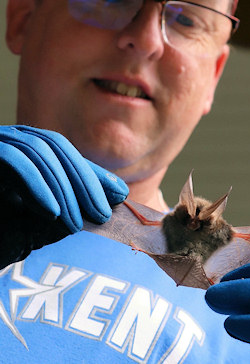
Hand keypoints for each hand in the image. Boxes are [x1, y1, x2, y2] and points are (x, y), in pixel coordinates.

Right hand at [0, 125, 127, 266]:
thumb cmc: (4, 230)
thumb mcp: (47, 211)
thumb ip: (76, 197)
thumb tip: (119, 191)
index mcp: (26, 145)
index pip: (65, 151)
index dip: (92, 173)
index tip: (119, 195)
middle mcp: (10, 138)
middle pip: (54, 147)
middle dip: (83, 181)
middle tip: (101, 214)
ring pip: (38, 151)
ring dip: (62, 189)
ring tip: (75, 224)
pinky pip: (13, 160)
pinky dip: (36, 184)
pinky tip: (52, 212)